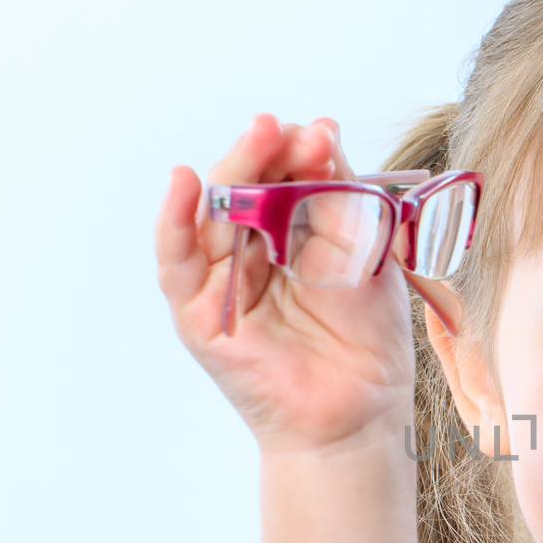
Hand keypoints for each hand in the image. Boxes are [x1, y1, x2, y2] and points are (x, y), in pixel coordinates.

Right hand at [155, 114, 417, 455]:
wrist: (362, 412)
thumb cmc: (367, 338)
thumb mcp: (366, 254)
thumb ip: (342, 197)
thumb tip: (323, 132)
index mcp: (290, 233)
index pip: (282, 177)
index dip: (298, 153)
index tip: (323, 134)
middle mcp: (250, 251)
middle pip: (245, 189)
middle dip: (266, 154)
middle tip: (287, 130)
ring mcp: (222, 282)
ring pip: (214, 215)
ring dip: (235, 171)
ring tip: (259, 138)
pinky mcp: (200, 316)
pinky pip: (179, 264)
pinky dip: (175, 222)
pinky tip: (184, 184)